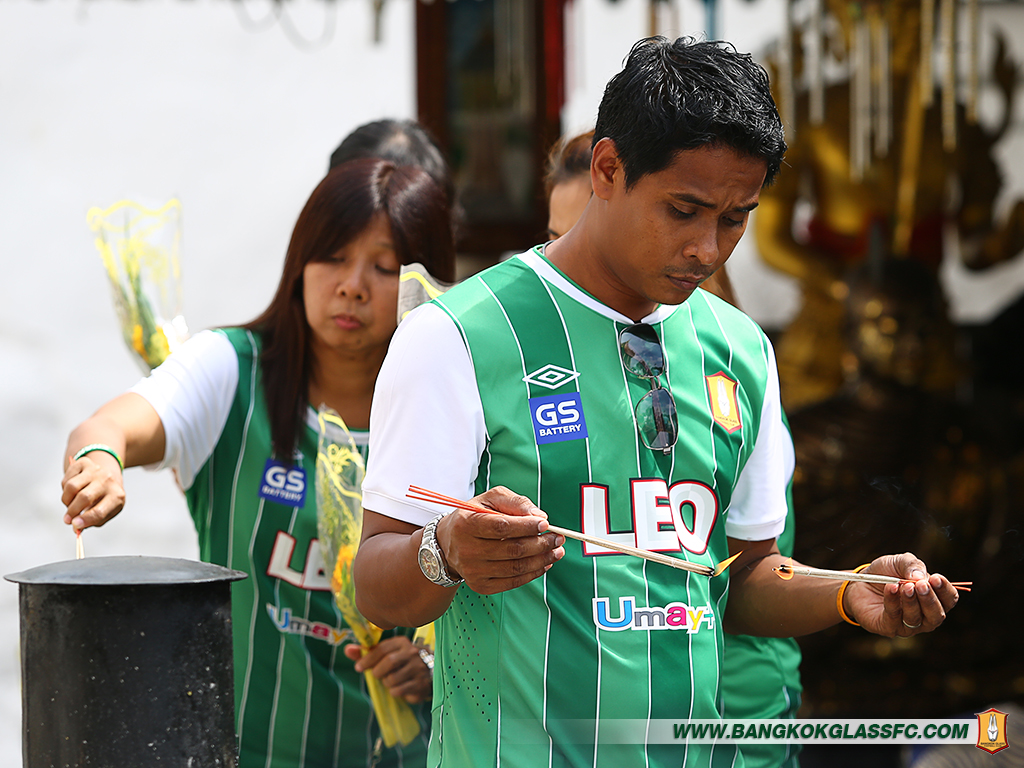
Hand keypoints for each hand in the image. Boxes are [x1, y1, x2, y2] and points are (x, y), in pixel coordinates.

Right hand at [61, 452, 125, 529]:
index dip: (85, 520)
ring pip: (72, 487)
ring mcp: (96, 470)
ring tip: (71, 504)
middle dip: (72, 511)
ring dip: (66, 500)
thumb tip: (76, 526)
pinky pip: (66, 479)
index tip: (74, 525)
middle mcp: (107, 480)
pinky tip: (72, 492)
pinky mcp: (84, 463)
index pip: (99, 511)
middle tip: (67, 519)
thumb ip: (92, 522)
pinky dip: (64, 489)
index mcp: (117, 496)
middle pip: (84, 497)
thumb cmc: (105, 499)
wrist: (108, 477)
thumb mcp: (105, 512)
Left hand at [344, 636, 431, 702]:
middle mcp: (412, 652)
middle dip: (378, 672)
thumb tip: (347, 650)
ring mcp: (418, 668)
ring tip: (391, 680)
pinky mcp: (420, 683)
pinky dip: (394, 692)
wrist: (427, 673)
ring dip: (387, 683)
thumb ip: (365, 653)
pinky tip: (399, 687)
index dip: (368, 659)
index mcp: (401, 642)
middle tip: (377, 675)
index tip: (359, 667)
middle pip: (389, 662)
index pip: (382, 648)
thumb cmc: (399, 662)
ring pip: (393, 679)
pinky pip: (399, 690)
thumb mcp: (384, 655)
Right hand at [434, 486, 564, 595]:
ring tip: (557, 551)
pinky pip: (513, 581)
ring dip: (542, 559)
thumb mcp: (490, 499)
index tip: (545, 524)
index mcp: (467, 524)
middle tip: (558, 538)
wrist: (450, 543)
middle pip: (512, 550)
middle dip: (541, 544)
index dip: (526, 526)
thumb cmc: (474, 516)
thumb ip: (515, 502)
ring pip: (516, 568)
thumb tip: (539, 516)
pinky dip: (533, 573)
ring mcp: (473, 571)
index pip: (501, 527)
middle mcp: (467, 549)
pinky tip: (544, 563)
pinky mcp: (481, 585)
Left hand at [843, 553, 958, 637]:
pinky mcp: (888, 628)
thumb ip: (912, 565)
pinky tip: (890, 588)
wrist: (859, 581)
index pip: (949, 600)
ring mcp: (907, 625)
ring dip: (911, 601)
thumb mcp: (899, 562)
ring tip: (904, 586)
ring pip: (916, 618)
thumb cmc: (885, 573)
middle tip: (921, 585)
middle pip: (936, 615)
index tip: (936, 578)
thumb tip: (921, 577)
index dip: (945, 590)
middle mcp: (924, 616)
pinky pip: (894, 617)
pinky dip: (893, 602)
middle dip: (930, 599)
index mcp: (933, 599)